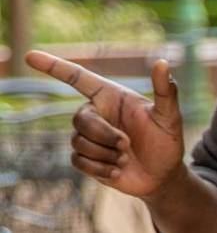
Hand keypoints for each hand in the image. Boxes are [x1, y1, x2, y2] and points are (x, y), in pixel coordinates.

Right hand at [22, 52, 184, 198]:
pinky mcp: (84, 158)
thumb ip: (166, 91)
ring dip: (106, 153)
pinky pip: (78, 160)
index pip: (78, 78)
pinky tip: (118, 170)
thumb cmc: (167, 142)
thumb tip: (162, 62)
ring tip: (126, 157)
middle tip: (128, 145)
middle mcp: (96, 113)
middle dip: (105, 135)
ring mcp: (88, 136)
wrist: (162, 175)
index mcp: (111, 97)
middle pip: (79, 118)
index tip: (30, 56)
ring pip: (79, 141)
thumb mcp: (170, 117)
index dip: (54, 67)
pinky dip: (101, 168)